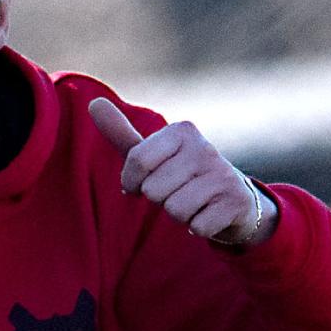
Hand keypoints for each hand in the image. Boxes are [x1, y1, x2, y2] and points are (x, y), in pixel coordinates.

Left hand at [88, 98, 275, 244]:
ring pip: (174, 210)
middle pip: (153, 190)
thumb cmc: (180, 174)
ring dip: (178, 214)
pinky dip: (198, 227)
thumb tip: (93, 103)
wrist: (234, 199)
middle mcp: (206, 148)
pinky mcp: (236, 202)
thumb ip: (121, 132)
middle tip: (176, 191)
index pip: (138, 160)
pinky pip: (197, 226)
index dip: (131, 181)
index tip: (138, 185)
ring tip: (192, 202)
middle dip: (159, 199)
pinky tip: (208, 214)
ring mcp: (224, 174)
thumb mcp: (151, 153)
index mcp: (182, 131)